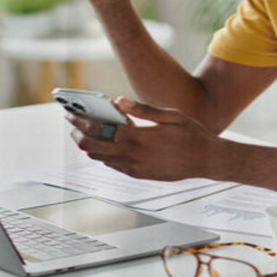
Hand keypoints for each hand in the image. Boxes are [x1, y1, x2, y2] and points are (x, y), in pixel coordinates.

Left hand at [67, 97, 223, 181]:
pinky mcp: (138, 175)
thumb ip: (143, 109)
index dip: (80, 120)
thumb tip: (118, 101)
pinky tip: (106, 144)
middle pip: (91, 146)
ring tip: (85, 132)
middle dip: (77, 133)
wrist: (206, 160)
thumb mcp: (171, 115)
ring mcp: (134, 167)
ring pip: (99, 157)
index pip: (98, 128)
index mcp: (139, 136)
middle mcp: (133, 154)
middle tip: (73, 122)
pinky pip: (112, 165)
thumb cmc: (192, 134)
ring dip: (88, 144)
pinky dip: (103, 154)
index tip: (70, 112)